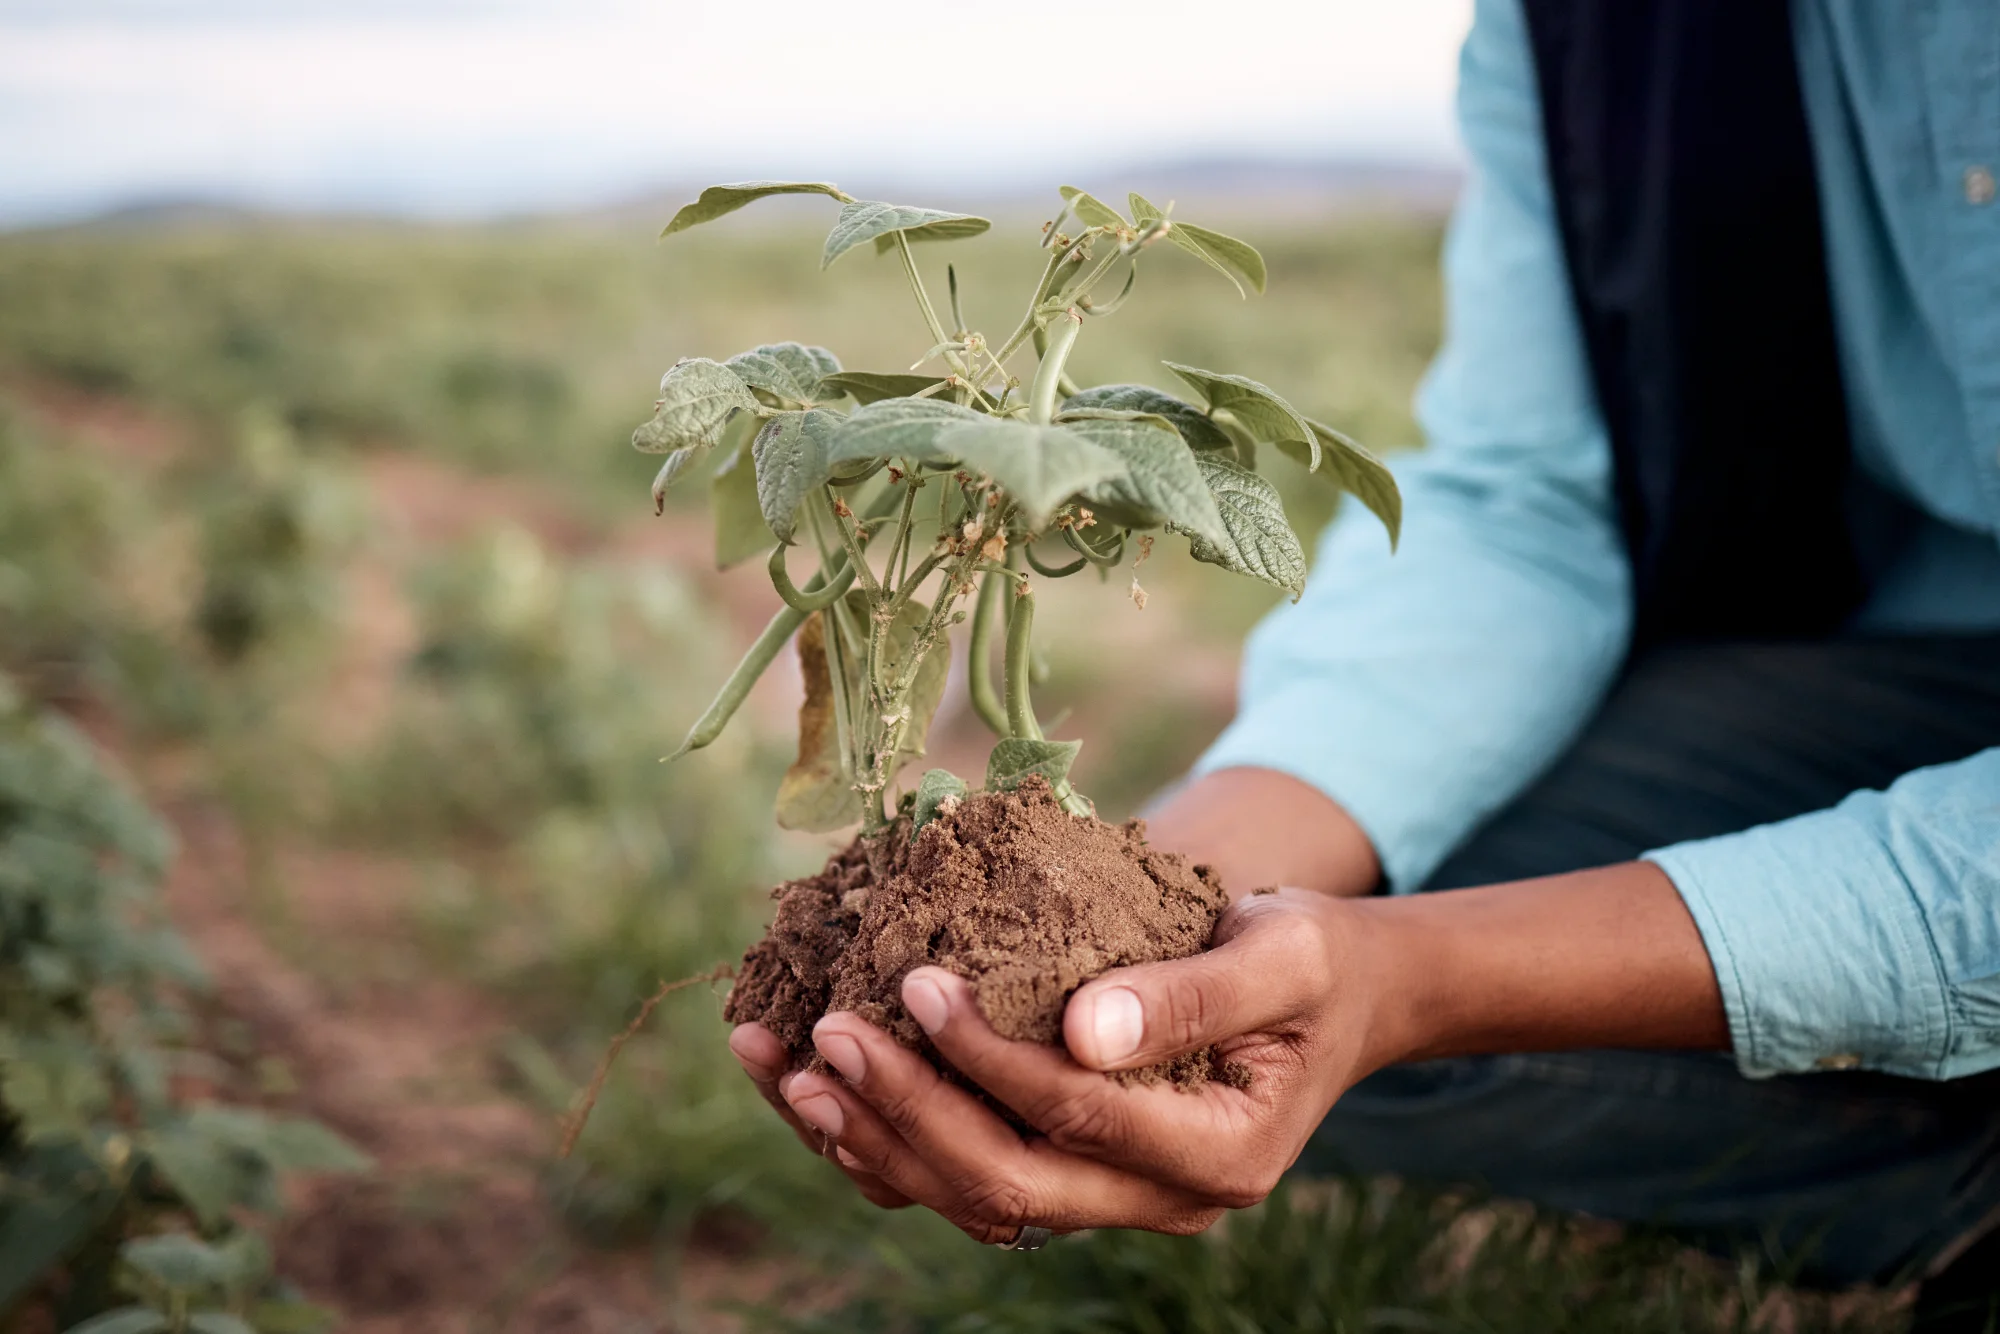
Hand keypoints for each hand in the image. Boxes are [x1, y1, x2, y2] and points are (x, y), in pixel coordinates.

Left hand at [731, 856, 1723, 1240]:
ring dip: (870, 1138)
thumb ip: (1194, 992)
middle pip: (1006, 1184)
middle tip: (826, 1031)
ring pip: (968, 1198)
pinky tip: (811, 1083)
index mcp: (1218, 1155)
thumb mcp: (1282, 951)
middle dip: (906, 1112)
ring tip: (787, 1066)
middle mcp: (1157, 1203)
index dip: (989, 1059)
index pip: (1076, 1119)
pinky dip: (882, 1136)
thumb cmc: (1309, 959)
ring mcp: (1107, 1198)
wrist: (1332, 995)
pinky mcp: (1067, 1172)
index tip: (919, 983)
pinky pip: (960, 1175)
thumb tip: (1082, 1030)